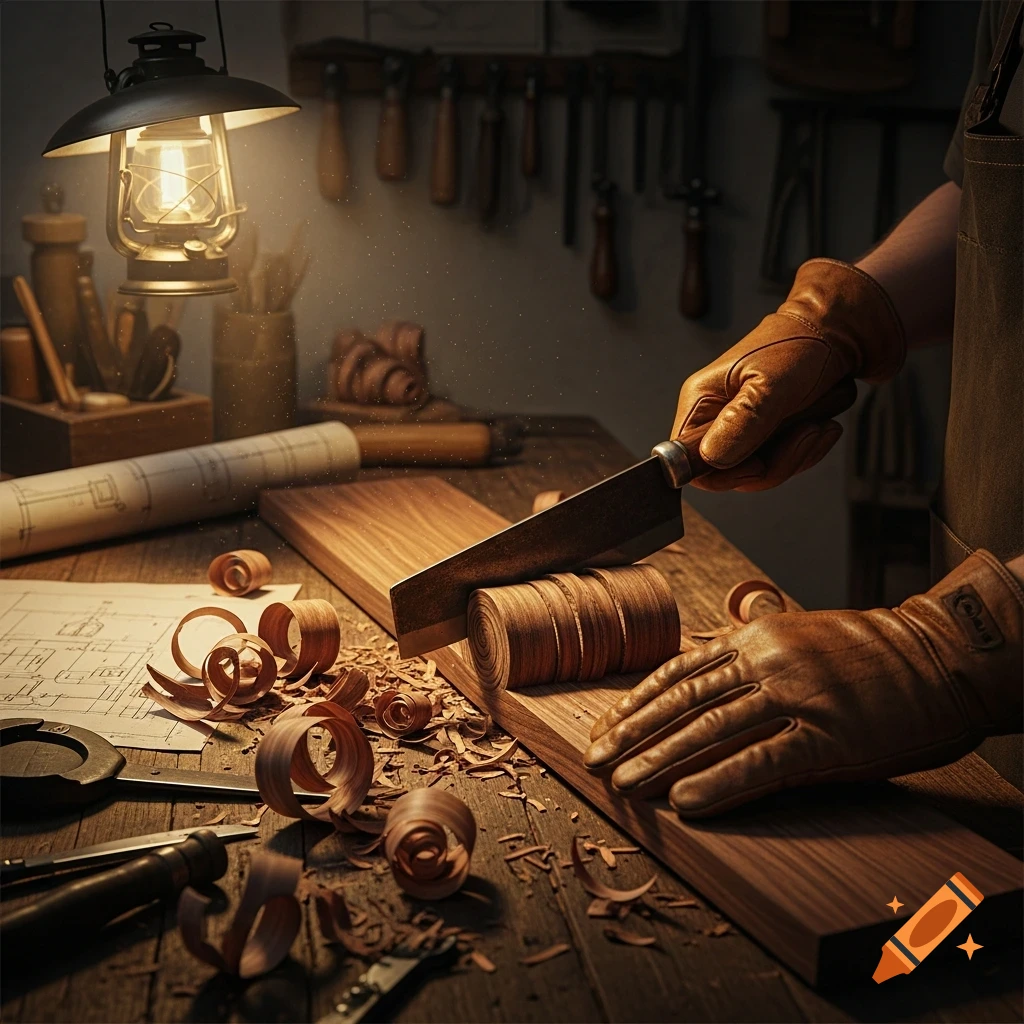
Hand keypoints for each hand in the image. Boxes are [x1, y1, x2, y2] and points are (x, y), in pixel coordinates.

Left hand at [584, 551, 1022, 816]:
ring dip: (661, 760)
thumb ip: (754, 635)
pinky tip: (687, 802)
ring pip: (711, 729)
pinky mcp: (828, 735)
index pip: (678, 671)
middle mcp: (766, 660)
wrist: (937, 656)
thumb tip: (714, 634)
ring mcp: (796, 696)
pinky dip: (721, 783)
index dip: (636, 703)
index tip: (605, 728)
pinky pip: (763, 761)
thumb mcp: (801, 630)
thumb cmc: (867, 651)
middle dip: (634, 734)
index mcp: (754, 636)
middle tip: (596, 761)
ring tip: (624, 785)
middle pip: (683, 701)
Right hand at [673, 258, 904, 491]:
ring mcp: (742, 428)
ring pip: (759, 473)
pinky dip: (806, 451)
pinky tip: (822, 426)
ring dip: (797, 455)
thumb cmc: (801, 345)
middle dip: (773, 464)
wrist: (840, 331)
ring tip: (819, 423)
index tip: (758, 465)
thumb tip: (711, 458)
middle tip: (806, 432)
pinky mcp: (767, 435)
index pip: (688, 461)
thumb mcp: (771, 384)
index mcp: (702, 401)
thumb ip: (740, 422)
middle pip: (728, 474)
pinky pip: (780, 465)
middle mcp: (715, 418)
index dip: (722, 473)